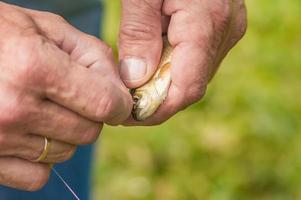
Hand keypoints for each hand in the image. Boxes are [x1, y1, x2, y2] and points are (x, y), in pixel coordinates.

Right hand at [0, 3, 131, 189]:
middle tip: (73, 97)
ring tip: (43, 108)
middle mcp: (14, 108)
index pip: (106, 104)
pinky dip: (42, 159)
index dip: (120, 104)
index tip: (118, 101)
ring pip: (65, 152)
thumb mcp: (44, 27)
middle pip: (89, 132)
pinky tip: (29, 133)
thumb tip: (122, 90)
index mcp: (34, 67)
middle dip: (91, 116)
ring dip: (65, 134)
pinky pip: (37, 176)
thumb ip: (92, 55)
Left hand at [119, 0, 246, 124]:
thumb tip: (136, 80)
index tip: (129, 116)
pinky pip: (198, 61)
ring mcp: (227, 31)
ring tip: (134, 73)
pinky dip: (174, 66)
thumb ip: (139, 33)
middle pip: (190, 86)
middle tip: (125, 96)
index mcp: (206, 22)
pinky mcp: (223, 29)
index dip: (157, 110)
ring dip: (163, 81)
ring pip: (194, 75)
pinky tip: (154, 53)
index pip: (186, 88)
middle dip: (156, 97)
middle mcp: (225, 32)